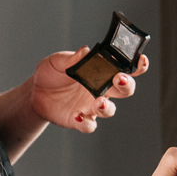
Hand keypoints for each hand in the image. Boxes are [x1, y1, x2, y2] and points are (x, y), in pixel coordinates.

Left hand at [32, 48, 148, 132]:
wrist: (35, 92)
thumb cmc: (51, 73)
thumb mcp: (58, 61)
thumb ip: (72, 58)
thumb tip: (85, 50)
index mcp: (102, 72)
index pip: (126, 68)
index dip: (138, 66)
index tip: (141, 60)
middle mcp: (102, 90)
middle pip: (125, 90)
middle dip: (127, 85)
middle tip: (120, 79)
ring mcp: (92, 106)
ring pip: (110, 110)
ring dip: (107, 107)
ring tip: (99, 101)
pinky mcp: (80, 120)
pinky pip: (89, 125)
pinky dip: (87, 123)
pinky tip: (78, 114)